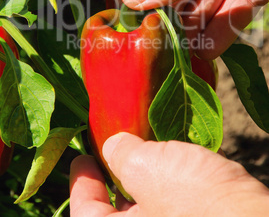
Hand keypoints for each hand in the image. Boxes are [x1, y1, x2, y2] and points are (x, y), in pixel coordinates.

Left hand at [70, 133, 268, 215]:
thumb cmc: (197, 203)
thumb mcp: (148, 168)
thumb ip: (122, 153)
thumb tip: (114, 146)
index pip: (86, 211)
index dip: (80, 181)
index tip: (82, 157)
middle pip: (114, 207)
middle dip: (112, 173)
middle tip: (112, 144)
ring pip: (144, 201)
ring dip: (142, 172)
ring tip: (143, 142)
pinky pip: (169, 201)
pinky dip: (165, 179)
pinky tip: (172, 156)